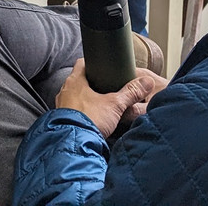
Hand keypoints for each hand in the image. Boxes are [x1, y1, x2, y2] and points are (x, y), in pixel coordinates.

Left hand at [55, 60, 169, 137]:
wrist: (74, 144)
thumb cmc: (91, 119)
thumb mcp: (115, 104)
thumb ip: (131, 92)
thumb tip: (146, 82)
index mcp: (75, 80)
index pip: (82, 63)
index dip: (93, 63)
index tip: (103, 66)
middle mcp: (64, 90)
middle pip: (78, 80)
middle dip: (91, 82)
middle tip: (104, 85)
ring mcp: (61, 105)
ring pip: (73, 95)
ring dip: (84, 97)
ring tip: (98, 102)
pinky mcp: (61, 119)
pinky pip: (71, 110)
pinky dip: (80, 111)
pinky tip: (90, 116)